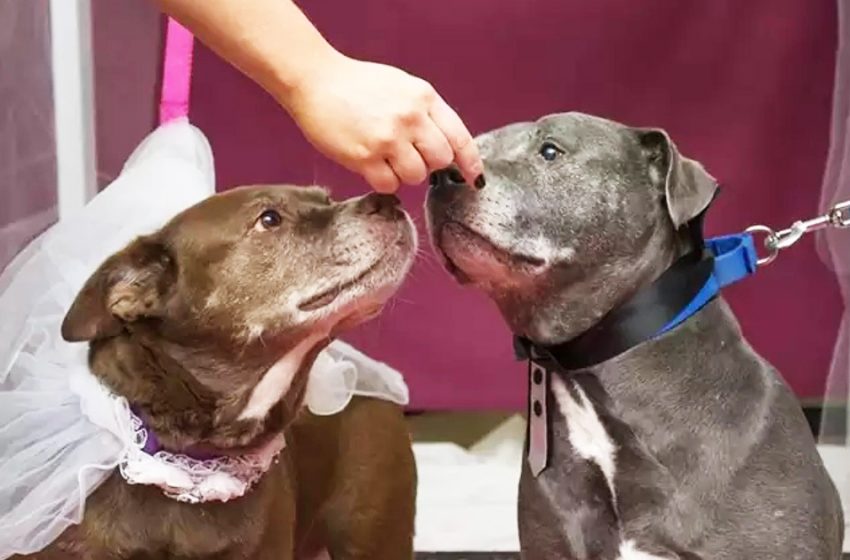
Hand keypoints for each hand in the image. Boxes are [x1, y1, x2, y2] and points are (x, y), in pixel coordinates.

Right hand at [282, 54, 482, 192]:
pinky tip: (371, 164)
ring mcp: (388, 138)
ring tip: (386, 157)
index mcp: (424, 98)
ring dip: (404, 174)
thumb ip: (426, 113)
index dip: (471, 162)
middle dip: (429, 164)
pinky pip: (390, 185)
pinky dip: (383, 181)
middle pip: (440, 160)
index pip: (460, 137)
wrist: (315, 80)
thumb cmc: (359, 85)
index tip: (475, 179)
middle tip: (408, 155)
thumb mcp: (402, 87)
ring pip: (416, 176)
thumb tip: (447, 148)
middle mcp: (410, 117)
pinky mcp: (364, 157)